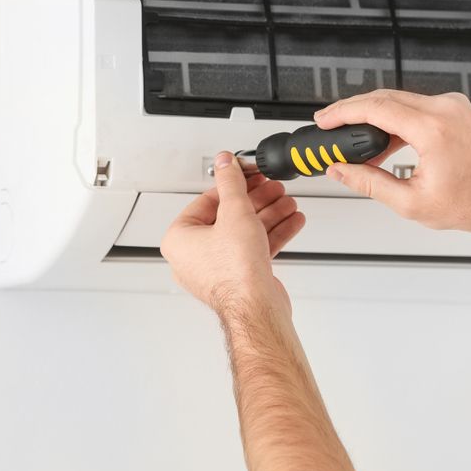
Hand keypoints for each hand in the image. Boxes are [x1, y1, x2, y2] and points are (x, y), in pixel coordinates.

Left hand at [160, 151, 304, 316]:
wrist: (256, 308)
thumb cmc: (235, 272)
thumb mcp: (235, 211)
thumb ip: (231, 183)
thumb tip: (224, 162)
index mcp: (180, 239)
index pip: (206, 201)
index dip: (231, 184)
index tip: (245, 174)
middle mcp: (194, 256)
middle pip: (228, 216)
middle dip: (256, 200)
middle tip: (271, 188)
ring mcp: (217, 269)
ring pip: (244, 233)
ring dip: (269, 215)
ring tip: (287, 203)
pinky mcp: (238, 278)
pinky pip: (253, 249)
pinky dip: (272, 234)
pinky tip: (291, 222)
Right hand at [314, 90, 470, 236]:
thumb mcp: (410, 202)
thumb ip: (368, 183)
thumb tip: (340, 170)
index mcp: (434, 129)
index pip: (376, 108)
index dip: (343, 112)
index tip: (324, 119)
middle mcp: (446, 110)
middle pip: (384, 97)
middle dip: (352, 111)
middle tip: (330, 125)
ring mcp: (453, 107)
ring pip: (399, 99)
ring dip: (372, 116)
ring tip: (353, 141)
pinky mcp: (455, 111)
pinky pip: (414, 106)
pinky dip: (392, 119)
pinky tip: (381, 140)